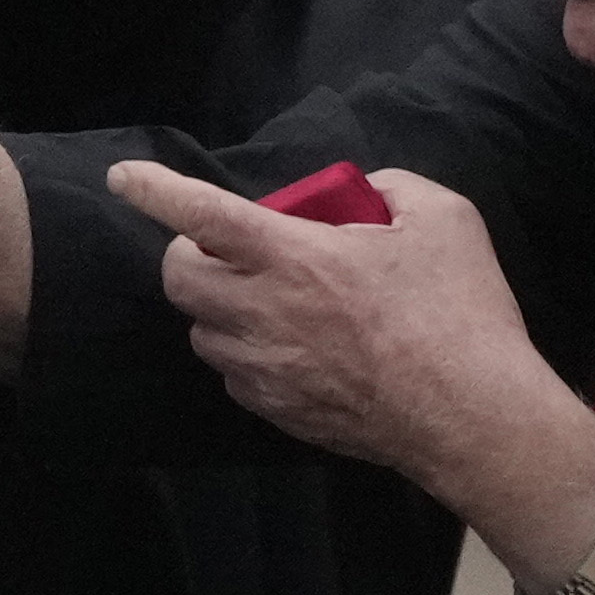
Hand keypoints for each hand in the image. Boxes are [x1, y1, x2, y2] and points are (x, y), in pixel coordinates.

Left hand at [105, 161, 533, 475]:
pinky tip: (293, 347)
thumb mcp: (443, 218)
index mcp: (293, 257)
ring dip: (219, 308)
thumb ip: (391, 187)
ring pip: (201, 331)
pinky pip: (234, 375)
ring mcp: (263, 368)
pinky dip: (246, 353)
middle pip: (178, 278)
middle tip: (230, 249)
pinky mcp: (275, 411)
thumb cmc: (460, 313)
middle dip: (190, 254)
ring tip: (271, 300)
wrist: (471, 416)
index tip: (123, 177)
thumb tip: (364, 191)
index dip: (155, 191)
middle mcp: (262, 313)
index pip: (201, 214)